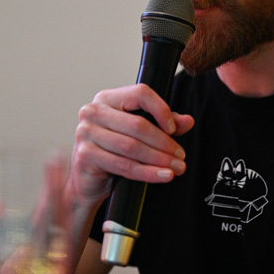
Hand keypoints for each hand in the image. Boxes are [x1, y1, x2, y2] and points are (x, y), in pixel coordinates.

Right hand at [68, 83, 193, 206]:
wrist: (87, 180)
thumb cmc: (112, 152)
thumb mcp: (138, 134)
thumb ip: (161, 123)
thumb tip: (188, 121)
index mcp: (107, 98)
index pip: (139, 94)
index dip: (161, 109)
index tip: (174, 129)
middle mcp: (93, 111)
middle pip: (138, 124)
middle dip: (164, 142)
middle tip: (181, 156)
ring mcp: (86, 132)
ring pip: (132, 146)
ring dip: (159, 159)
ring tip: (176, 168)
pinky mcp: (85, 155)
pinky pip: (124, 165)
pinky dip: (147, 173)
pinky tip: (162, 176)